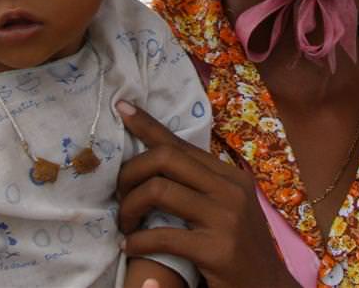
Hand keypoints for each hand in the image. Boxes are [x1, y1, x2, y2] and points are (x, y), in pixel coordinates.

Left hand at [116, 101, 301, 287]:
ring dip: (129, 207)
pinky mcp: (217, 250)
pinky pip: (162, 235)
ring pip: (159, 190)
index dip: (147, 125)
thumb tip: (157, 159)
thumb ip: (198, 185)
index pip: (180, 144)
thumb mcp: (225, 209)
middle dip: (130, 172)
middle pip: (165, 158)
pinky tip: (131, 247)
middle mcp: (231, 190)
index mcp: (231, 176)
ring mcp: (226, 218)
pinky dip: (137, 241)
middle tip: (119, 196)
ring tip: (125, 224)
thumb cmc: (239, 249)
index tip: (121, 108)